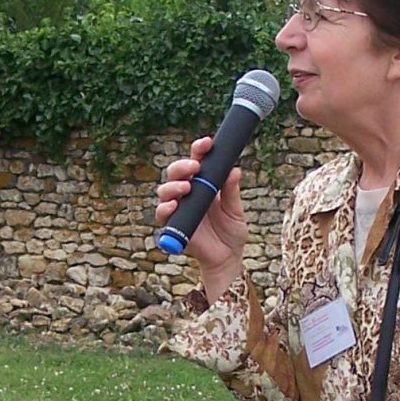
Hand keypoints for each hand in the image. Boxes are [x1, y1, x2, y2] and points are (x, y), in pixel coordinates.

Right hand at [155, 136, 248, 299]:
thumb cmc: (231, 232)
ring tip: (187, 186)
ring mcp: (178, 208)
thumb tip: (234, 170)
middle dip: (182, 165)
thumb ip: (232, 192)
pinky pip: (163, 214)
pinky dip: (166, 208)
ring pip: (165, 190)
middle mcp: (188, 193)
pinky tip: (175, 205)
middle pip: (176, 172)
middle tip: (195, 166)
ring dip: (173, 185)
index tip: (207, 142)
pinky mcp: (173, 225)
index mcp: (204, 184)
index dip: (199, 149)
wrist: (227, 258)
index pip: (197, 161)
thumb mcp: (236, 210)